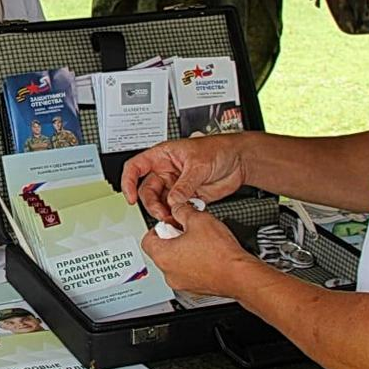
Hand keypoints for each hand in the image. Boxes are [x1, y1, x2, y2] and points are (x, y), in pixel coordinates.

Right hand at [121, 135, 246, 223]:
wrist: (240, 160)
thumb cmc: (219, 149)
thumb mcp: (198, 164)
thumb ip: (184, 185)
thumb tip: (173, 200)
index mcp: (163, 156)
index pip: (136, 167)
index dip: (128, 182)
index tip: (131, 198)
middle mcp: (167, 171)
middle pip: (147, 190)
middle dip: (152, 204)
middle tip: (162, 214)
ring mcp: (176, 184)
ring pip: (160, 202)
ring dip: (164, 212)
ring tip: (173, 219)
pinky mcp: (187, 196)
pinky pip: (176, 208)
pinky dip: (177, 215)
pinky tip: (183, 217)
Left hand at [141, 200, 260, 297]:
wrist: (240, 275)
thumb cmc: (220, 254)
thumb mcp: (198, 219)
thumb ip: (182, 211)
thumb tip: (178, 208)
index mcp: (163, 256)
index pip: (147, 240)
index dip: (157, 228)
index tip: (168, 223)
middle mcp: (168, 273)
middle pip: (160, 251)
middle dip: (172, 238)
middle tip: (186, 230)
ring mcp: (181, 283)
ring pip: (174, 263)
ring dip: (182, 251)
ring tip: (199, 241)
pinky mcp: (194, 288)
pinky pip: (187, 272)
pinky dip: (193, 263)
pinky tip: (207, 254)